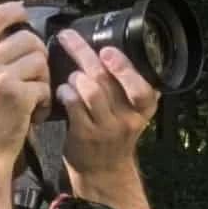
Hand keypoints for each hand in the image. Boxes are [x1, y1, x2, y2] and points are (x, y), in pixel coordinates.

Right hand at [0, 2, 50, 170]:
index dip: (15, 11)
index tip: (24, 15)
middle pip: (26, 38)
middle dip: (36, 55)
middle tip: (32, 74)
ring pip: (39, 60)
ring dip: (41, 79)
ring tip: (30, 96)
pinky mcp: (17, 95)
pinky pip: (44, 85)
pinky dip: (44, 101)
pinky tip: (33, 112)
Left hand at [57, 29, 159, 188]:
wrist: (104, 170)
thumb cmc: (115, 131)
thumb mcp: (132, 110)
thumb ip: (128, 84)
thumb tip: (111, 44)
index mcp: (145, 107)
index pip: (141, 86)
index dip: (124, 67)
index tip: (107, 50)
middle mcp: (128, 118)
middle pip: (107, 79)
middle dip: (84, 53)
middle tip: (68, 38)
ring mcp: (107, 128)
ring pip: (91, 91)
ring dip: (75, 76)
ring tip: (71, 76)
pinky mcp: (86, 135)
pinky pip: (74, 106)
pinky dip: (65, 93)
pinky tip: (62, 92)